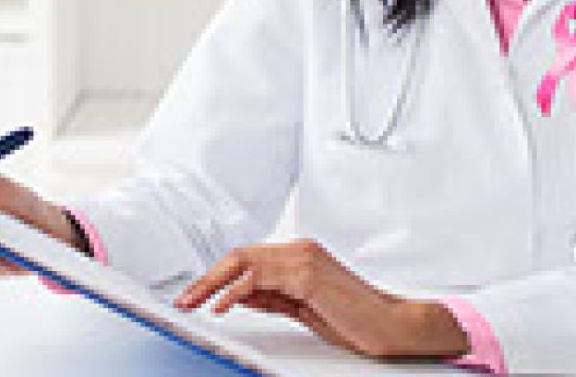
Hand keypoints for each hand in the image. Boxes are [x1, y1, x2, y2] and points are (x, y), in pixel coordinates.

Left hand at [172, 239, 468, 360]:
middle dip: (206, 278)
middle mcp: (299, 250)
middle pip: (239, 256)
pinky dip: (234, 291)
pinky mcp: (307, 274)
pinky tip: (220, 305)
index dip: (216, 276)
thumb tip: (238, 295)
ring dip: (211, 283)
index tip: (195, 295)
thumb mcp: (302, 308)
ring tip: (192, 302)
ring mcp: (303, 259)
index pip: (247, 259)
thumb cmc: (355, 319)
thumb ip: (272, 297)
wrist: (392, 325)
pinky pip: (259, 278)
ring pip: (243, 261)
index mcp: (299, 256)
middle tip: (183, 299)